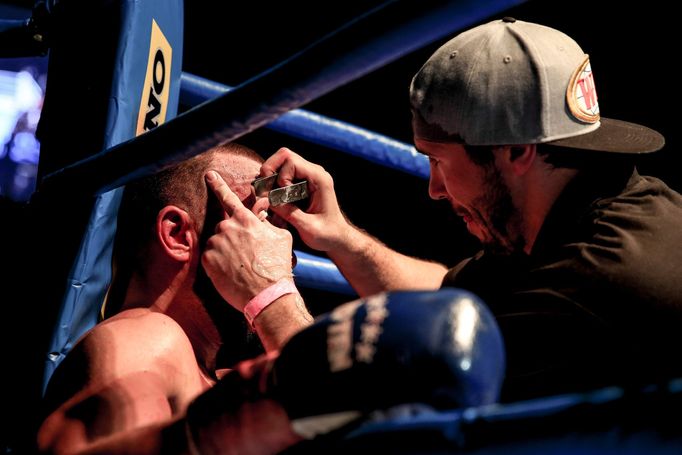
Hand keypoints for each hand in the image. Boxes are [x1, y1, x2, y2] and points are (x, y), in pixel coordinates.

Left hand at [202, 170, 293, 311]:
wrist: (268, 294)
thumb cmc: (277, 265)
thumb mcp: (281, 237)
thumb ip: (267, 222)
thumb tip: (260, 215)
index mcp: (245, 220)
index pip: (229, 198)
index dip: (218, 184)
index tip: (209, 174)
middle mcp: (227, 228)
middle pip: (225, 227)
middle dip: (233, 237)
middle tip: (247, 254)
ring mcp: (215, 244)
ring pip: (218, 243)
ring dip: (226, 251)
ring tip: (241, 266)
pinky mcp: (207, 260)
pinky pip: (210, 257)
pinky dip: (219, 263)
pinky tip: (232, 272)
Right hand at [260, 147, 351, 251]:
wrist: (337, 238)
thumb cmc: (327, 234)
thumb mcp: (307, 227)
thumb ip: (288, 212)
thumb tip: (265, 199)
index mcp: (319, 179)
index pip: (291, 161)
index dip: (280, 177)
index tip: (281, 196)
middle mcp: (314, 172)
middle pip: (284, 155)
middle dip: (270, 170)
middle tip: (266, 190)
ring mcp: (308, 175)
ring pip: (282, 162)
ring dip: (271, 177)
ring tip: (271, 196)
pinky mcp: (303, 182)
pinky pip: (284, 173)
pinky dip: (274, 183)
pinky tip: (275, 199)